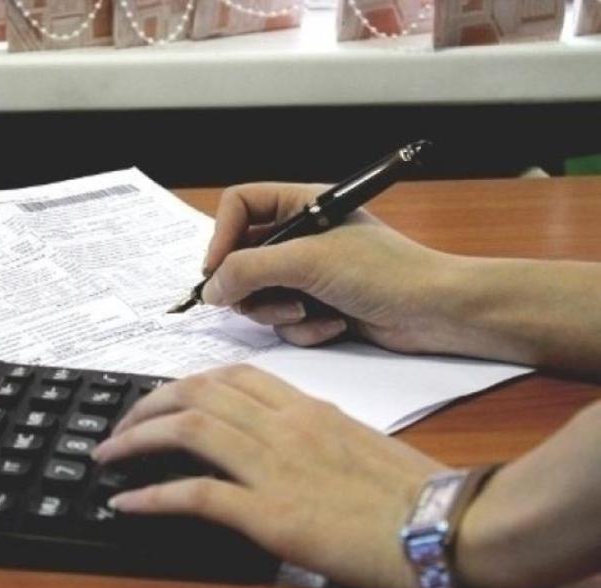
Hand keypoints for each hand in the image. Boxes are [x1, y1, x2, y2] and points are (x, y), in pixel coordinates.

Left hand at [92, 364, 443, 587]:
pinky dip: (152, 495)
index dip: (186, 383)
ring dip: (137, 439)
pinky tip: (127, 501)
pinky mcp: (271, 513)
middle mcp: (283, 425)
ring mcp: (274, 465)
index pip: (231, 376)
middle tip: (123, 423)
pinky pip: (195, 493)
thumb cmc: (412, 491)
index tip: (164, 397)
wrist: (444, 525)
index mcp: (306, 406)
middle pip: (197, 393)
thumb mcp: (356, 444)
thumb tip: (278, 447)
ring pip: (187, 429)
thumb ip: (313, 435)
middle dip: (149, 404)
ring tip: (108, 453)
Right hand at [200, 182, 457, 353]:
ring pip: (258, 295)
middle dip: (253, 286)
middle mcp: (299, 236)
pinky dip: (303, 327)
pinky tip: (333, 324)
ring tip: (308, 311)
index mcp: (300, 205)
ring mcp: (307, 272)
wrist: (433, 312)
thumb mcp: (307, 262)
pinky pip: (283, 319)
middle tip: (263, 299)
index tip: (216, 272)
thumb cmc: (383, 271)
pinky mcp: (316, 304)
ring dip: (279, 311)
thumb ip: (249, 270)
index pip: (239, 206)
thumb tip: (210, 289)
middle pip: (241, 257)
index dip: (221, 237)